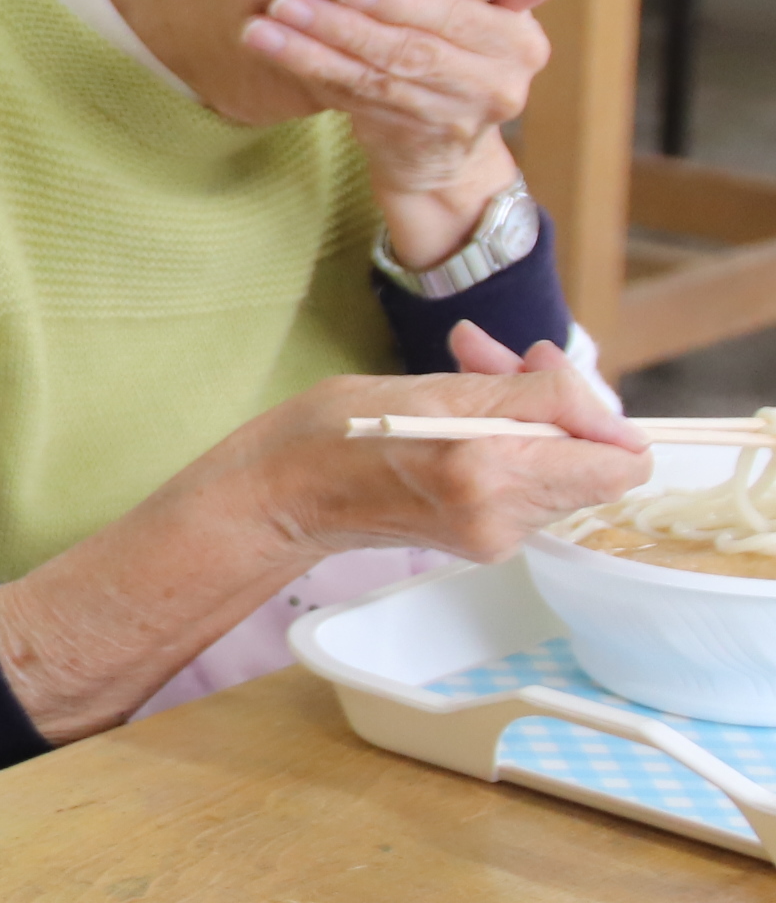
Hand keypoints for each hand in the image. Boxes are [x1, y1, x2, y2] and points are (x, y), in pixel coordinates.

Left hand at [243, 0, 581, 269]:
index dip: (403, 2)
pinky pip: (353, 104)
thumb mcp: (494, 18)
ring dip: (310, 52)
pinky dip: (311, 76)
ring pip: (373, 81)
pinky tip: (272, 51)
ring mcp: (451, 121)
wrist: (448, 154)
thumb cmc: (462, 59)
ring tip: (260, 27)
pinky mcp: (407, 144)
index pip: (457, 18)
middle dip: (341, 25)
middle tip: (286, 1)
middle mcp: (495, 85)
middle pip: (409, 52)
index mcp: (518, 44)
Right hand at [244, 359, 645, 562]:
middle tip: (497, 361)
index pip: (621, 467)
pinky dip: (508, 443)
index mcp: (495, 476)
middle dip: (557, 405)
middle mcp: (505, 518)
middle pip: (592, 464)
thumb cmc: (337, 431)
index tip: (552, 384)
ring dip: (529, 417)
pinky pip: (529, 485)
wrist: (281, 491)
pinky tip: (460, 415)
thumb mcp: (437, 388)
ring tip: (467, 378)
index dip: (605, 419)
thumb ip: (540, 398)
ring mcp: (496, 537)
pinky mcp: (484, 541)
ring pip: (561, 469)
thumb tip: (613, 415)